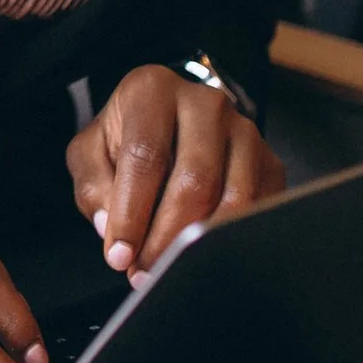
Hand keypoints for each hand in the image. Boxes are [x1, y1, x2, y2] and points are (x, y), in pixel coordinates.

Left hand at [66, 64, 284, 284]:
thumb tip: (112, 227)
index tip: (120, 255)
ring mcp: (245, 131)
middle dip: (165, 237)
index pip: (145, 157)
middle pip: (194, 181)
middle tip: (143, 271)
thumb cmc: (126, 137)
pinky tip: (204, 258)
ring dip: (199, 246)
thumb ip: (93, 184)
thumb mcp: (91, 150)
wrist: (169, 120)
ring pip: (234, 199)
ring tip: (168, 270)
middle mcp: (205, 103)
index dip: (131, 212)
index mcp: (152, 90)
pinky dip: (231, 242)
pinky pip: (259, 210)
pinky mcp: (271, 161)